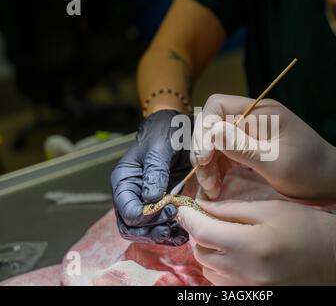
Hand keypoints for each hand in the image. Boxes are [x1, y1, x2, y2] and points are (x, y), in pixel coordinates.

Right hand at [111, 110, 191, 245]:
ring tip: (181, 234)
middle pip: (132, 227)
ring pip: (145, 231)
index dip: (146, 217)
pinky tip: (184, 232)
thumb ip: (155, 171)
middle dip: (152, 232)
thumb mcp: (160, 147)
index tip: (168, 209)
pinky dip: (170, 232)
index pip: (127, 211)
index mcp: (124, 180)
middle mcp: (131, 194)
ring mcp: (145, 200)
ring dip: (161, 236)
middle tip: (174, 227)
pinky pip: (160, 225)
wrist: (177, 126)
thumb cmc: (165, 132)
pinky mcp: (161, 203)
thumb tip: (152, 199)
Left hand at [177, 199, 335, 284]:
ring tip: (221, 235)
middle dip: (198, 233)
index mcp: (250, 246)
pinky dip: (219, 266)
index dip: (188, 218)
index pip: (202, 232)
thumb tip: (204, 206)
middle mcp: (245, 272)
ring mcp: (249, 289)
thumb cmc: (308, 227)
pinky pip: (222, 283)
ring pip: (209, 270)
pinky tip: (232, 253)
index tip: (183, 207)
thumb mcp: (272, 209)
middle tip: (207, 218)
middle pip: (201, 253)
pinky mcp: (254, 295)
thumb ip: (233, 209)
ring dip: (207, 250)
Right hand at [191, 94, 335, 208]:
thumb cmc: (311, 172)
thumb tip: (211, 133)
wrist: (333, 182)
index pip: (217, 107)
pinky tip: (217, 187)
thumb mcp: (277, 164)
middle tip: (207, 181)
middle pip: (212, 125)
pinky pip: (224, 155)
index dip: (204, 130)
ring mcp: (250, 133)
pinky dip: (217, 170)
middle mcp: (252, 118)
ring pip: (215, 142)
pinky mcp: (250, 148)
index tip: (204, 158)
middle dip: (204, 152)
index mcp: (261, 113)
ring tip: (212, 190)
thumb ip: (243, 148)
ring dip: (208, 165)